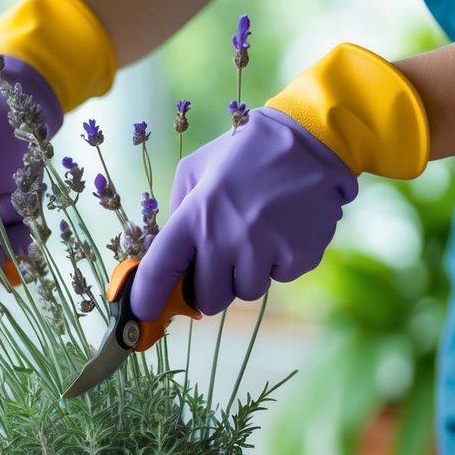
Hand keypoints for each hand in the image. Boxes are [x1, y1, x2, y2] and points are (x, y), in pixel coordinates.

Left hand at [129, 108, 357, 319]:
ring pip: (246, 292)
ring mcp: (265, 249)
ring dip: (249, 272)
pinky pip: (280, 278)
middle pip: (209, 299)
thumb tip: (170, 257)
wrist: (310, 141)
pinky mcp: (299, 256)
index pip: (160, 270)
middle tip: (225, 257)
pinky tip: (285, 228)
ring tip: (259, 233)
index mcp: (195, 215)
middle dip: (214, 285)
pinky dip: (281, 261)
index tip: (144, 313)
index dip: (148, 298)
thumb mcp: (196, 169)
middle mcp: (226, 237)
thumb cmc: (245, 155)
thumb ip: (178, 212)